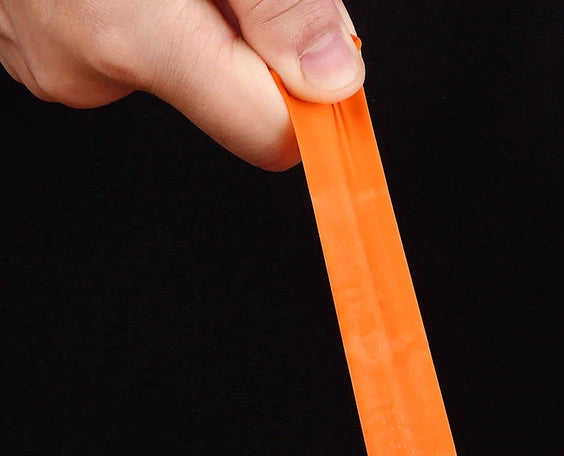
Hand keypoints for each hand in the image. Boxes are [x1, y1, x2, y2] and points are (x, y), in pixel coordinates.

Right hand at [0, 0, 363, 168]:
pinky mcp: (34, 43)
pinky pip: (124, 46)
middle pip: (225, 99)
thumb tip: (331, 77)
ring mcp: (52, 58)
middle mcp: (84, 64)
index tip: (321, 60)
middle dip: (248, 41)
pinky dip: (145, 11)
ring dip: (194, 18)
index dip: (309, 103)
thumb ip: (276, 2)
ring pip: (176, 68)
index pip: (269, 135)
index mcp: (132, 34)